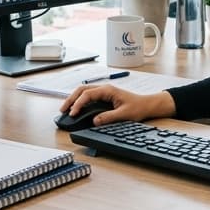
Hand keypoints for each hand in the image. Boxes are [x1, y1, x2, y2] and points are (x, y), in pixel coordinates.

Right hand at [59, 85, 175, 126]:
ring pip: (84, 92)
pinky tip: (76, 108)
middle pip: (82, 90)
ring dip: (74, 99)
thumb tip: (94, 121)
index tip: (73, 113)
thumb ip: (109, 117)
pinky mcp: (105, 97)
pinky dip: (80, 101)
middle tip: (63, 110)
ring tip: (66, 109)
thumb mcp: (124, 114)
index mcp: (108, 90)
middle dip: (71, 99)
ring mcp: (104, 92)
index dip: (78, 103)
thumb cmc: (138, 107)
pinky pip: (89, 96)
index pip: (87, 94)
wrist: (147, 105)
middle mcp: (104, 89)